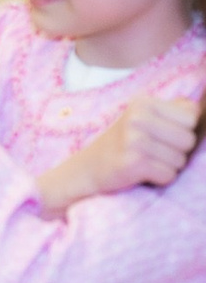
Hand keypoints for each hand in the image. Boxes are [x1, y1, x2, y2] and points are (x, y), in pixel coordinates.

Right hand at [61, 97, 201, 198]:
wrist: (87, 168)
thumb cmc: (124, 143)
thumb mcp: (144, 117)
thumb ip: (174, 109)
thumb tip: (200, 107)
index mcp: (143, 103)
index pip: (190, 116)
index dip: (181, 130)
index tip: (160, 135)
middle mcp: (137, 118)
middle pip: (188, 139)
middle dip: (176, 151)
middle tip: (152, 151)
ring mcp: (133, 140)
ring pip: (181, 160)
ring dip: (168, 166)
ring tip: (146, 161)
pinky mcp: (132, 163)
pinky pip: (169, 175)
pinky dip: (160, 179)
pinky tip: (141, 173)